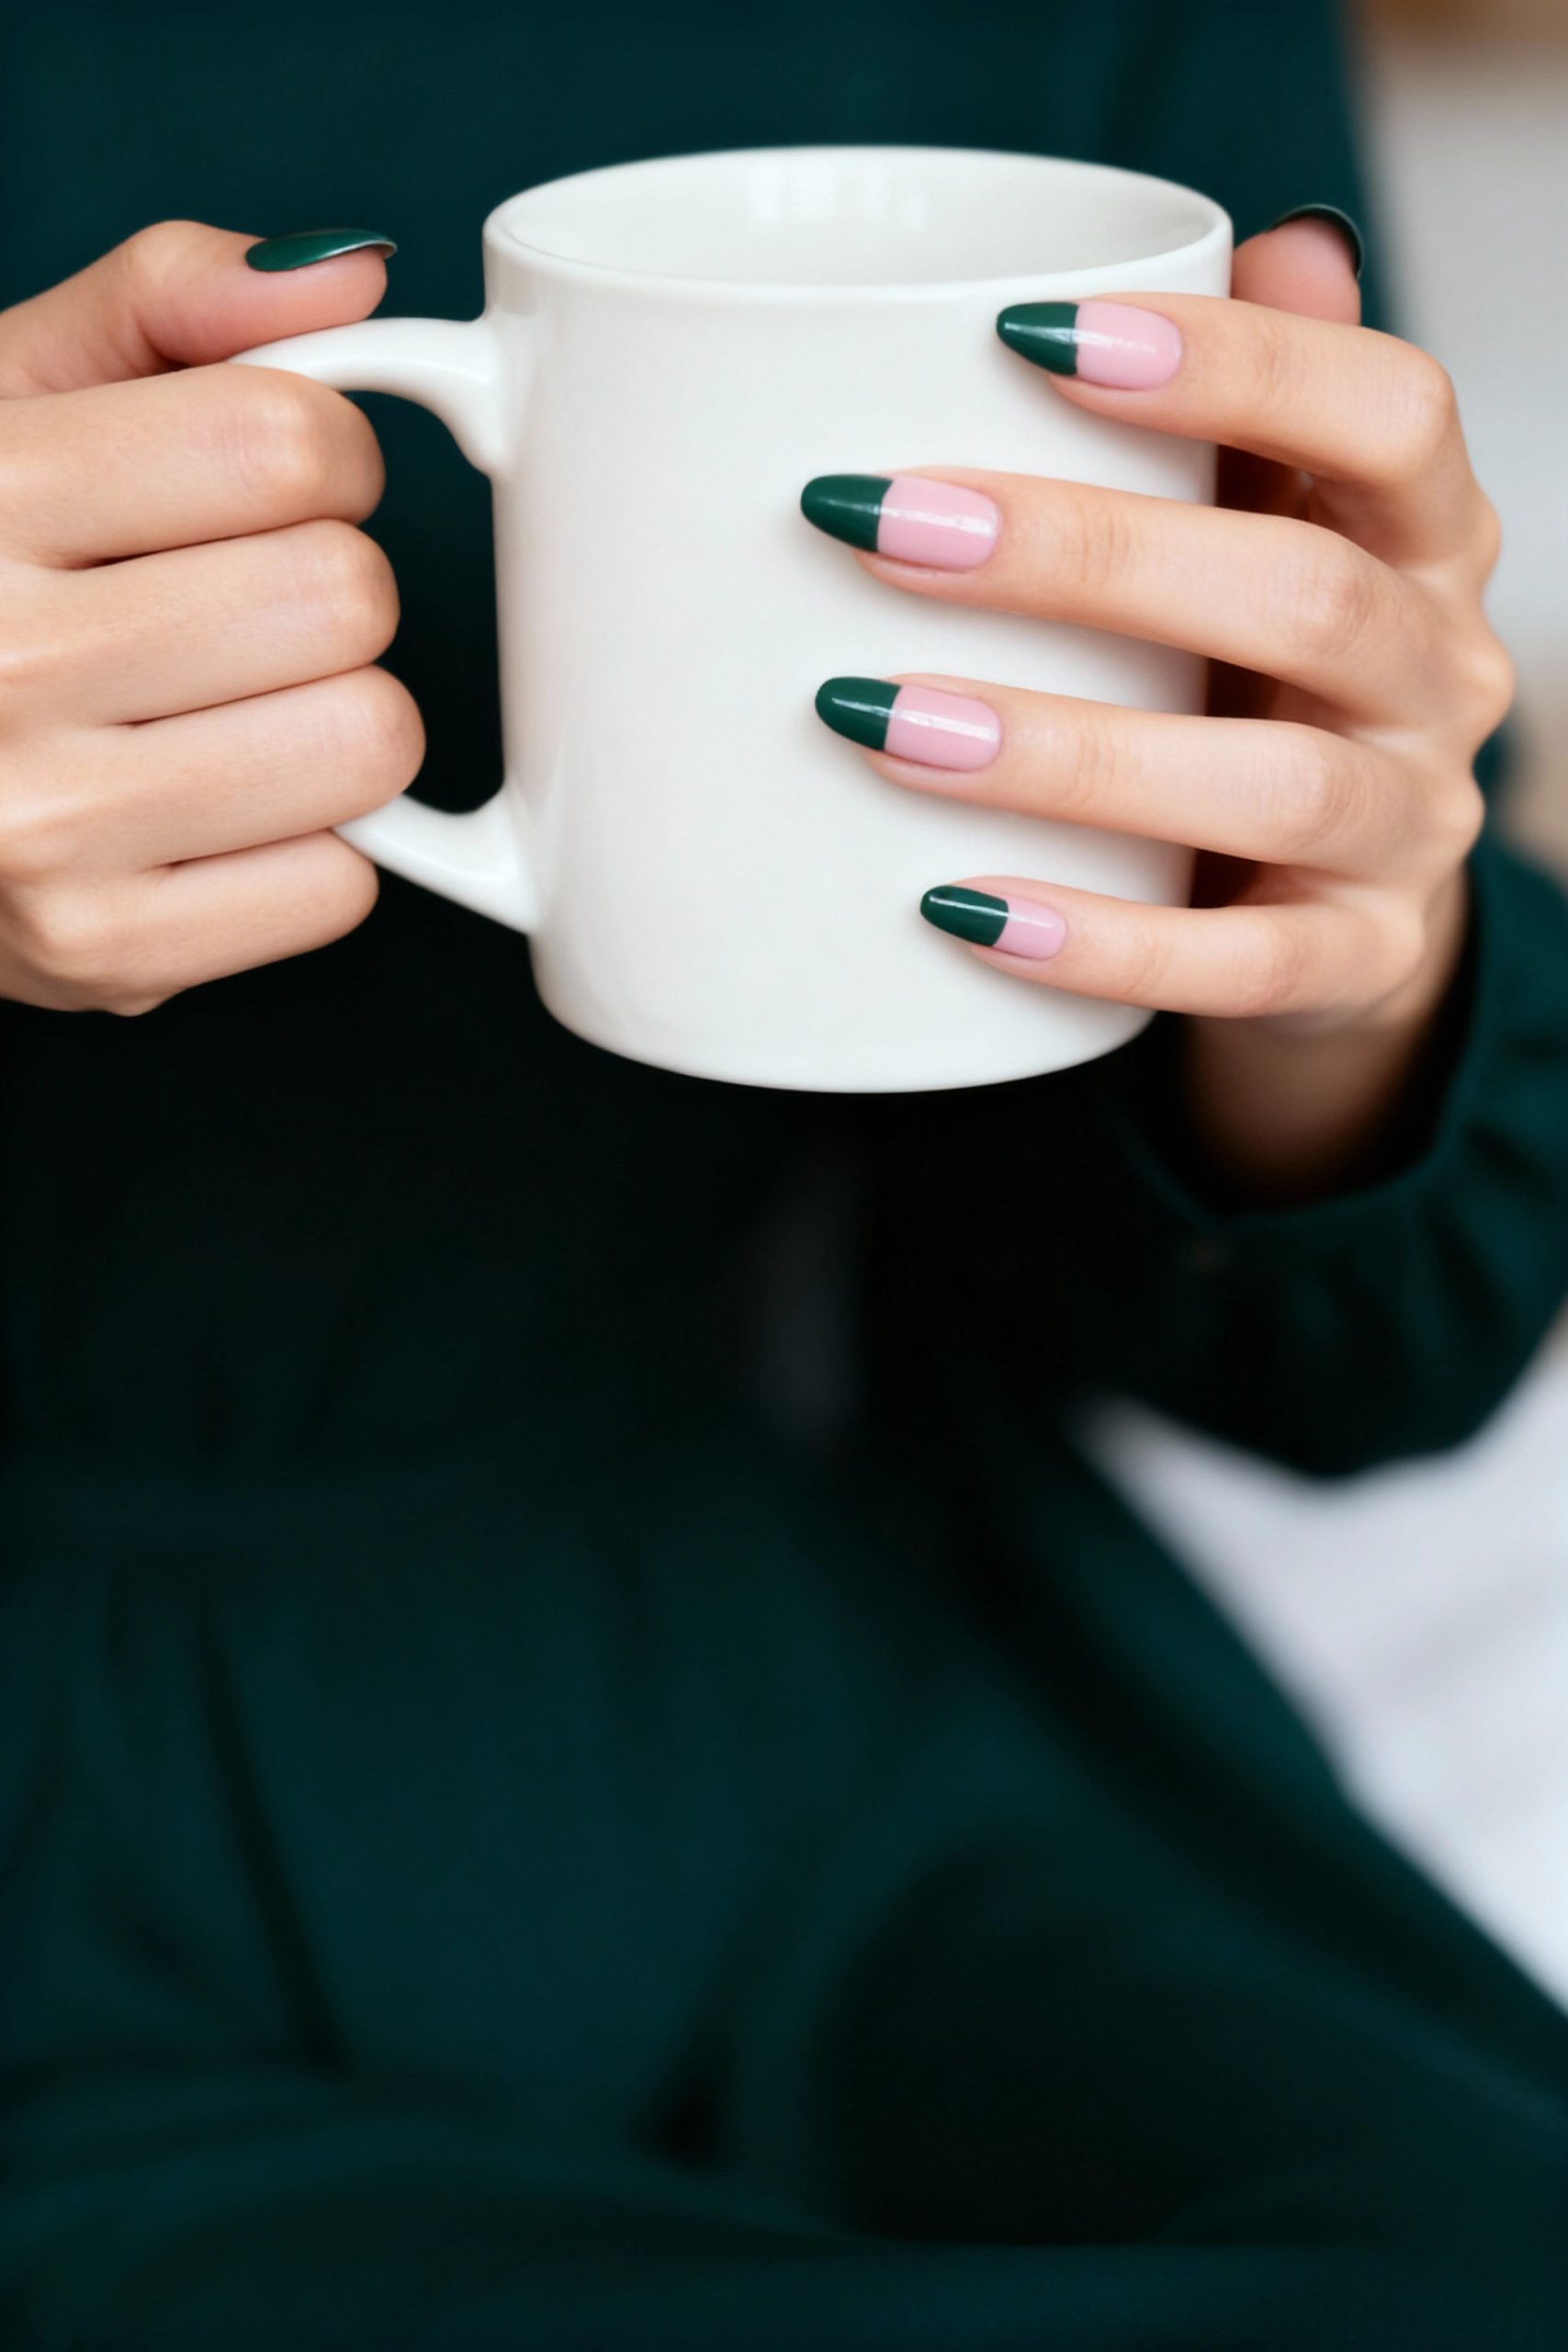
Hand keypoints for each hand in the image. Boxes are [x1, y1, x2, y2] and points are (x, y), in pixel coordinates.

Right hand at [0, 221, 418, 1014]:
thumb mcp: (7, 399)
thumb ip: (162, 303)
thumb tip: (351, 278)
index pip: (285, 444)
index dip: (323, 451)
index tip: (276, 480)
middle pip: (344, 599)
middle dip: (328, 590)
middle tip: (238, 608)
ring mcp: (43, 832)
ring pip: (367, 745)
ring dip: (333, 719)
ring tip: (227, 708)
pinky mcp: (102, 956)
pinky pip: (341, 887)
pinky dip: (310, 849)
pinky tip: (214, 812)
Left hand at [803, 215, 1511, 1196]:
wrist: (1331, 896)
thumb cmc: (1253, 674)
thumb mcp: (1261, 526)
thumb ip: (1247, 409)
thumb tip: (1259, 241)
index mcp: (1425, 532)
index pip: (1387, 414)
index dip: (1232, 364)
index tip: (1025, 334)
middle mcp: (1440, 672)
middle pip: (1306, 598)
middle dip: (1087, 556)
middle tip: (880, 526)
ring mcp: (1410, 828)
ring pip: (1275, 789)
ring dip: (1067, 751)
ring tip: (881, 721)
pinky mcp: (1356, 962)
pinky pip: (1242, 966)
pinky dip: (1099, 943)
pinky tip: (958, 907)